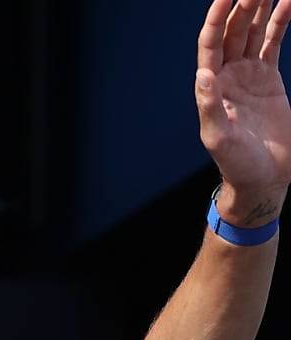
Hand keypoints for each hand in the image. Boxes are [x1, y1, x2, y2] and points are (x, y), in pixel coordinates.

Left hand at [197, 0, 290, 224]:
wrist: (263, 175)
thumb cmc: (237, 162)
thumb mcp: (219, 137)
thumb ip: (210, 106)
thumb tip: (203, 74)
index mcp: (212, 86)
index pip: (211, 44)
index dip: (217, 19)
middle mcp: (227, 75)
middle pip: (232, 31)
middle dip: (242, 5)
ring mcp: (247, 74)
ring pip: (251, 33)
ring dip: (259, 8)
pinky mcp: (268, 78)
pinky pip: (271, 43)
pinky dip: (278, 23)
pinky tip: (286, 3)